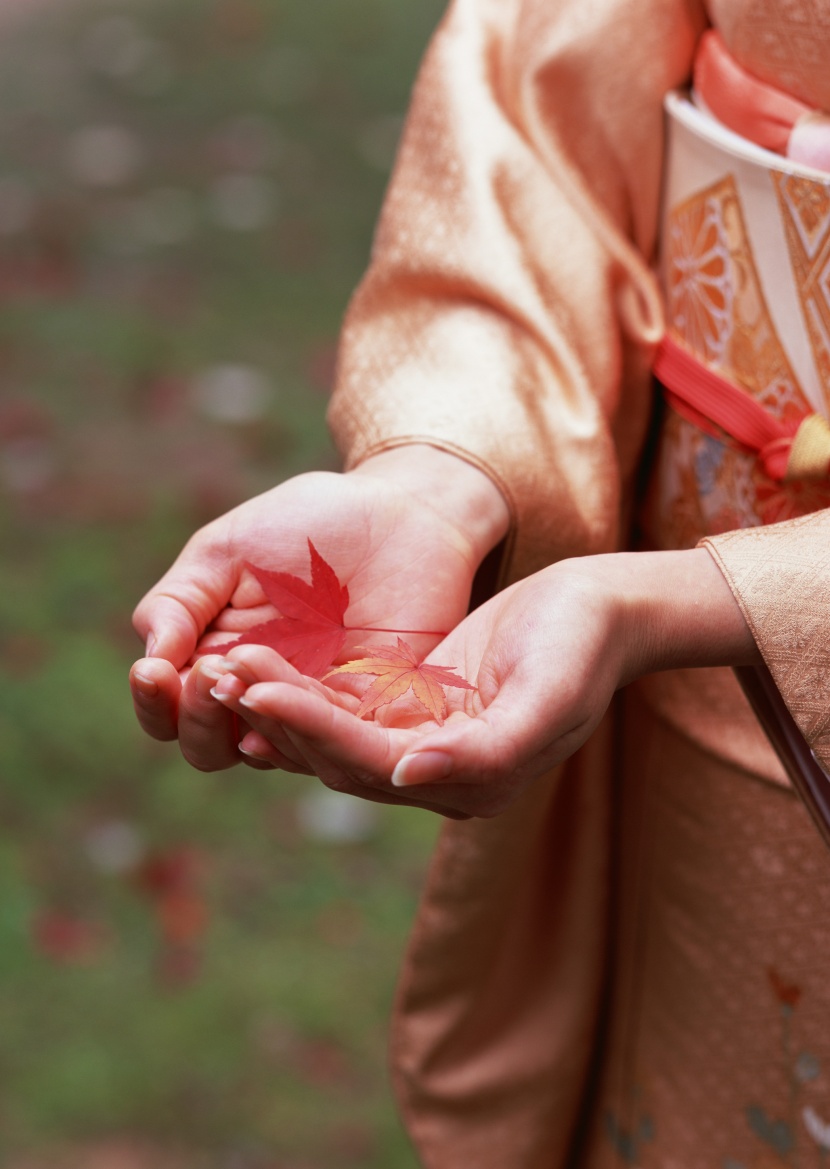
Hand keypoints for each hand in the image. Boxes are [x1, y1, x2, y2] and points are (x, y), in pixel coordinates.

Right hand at [129, 445, 509, 772]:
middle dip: (196, 718)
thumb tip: (149, 661)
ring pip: (267, 752)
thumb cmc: (310, 523)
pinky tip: (282, 707)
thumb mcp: (228, 551)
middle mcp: (263, 694)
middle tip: (204, 676)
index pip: (171, 710)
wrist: (402, 511)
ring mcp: (316, 708)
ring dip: (245, 723)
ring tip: (239, 681)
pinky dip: (302, 730)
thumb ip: (180, 603)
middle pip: (209, 746)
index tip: (153, 672)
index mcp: (217, 659)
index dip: (153, 703)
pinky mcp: (373, 711)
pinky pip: (334, 741)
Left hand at [202, 548, 758, 816]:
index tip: (256, 691)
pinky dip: (300, 690)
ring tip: (223, 669)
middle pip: (338, 756)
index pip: (371, 763)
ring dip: (278, 705)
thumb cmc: (581, 647)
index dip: (311, 730)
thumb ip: (487, 750)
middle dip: (278, 717)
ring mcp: (421, 742)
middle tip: (218, 675)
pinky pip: (344, 707)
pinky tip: (257, 667)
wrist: (600, 611)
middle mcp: (436, 773)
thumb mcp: (547, 695)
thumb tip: (406, 774)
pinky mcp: (412, 707)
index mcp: (469, 782)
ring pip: (331, 734)